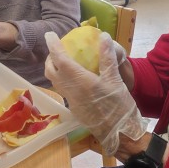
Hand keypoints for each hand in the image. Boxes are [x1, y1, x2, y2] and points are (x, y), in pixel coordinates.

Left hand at [44, 31, 145, 155]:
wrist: (119, 133)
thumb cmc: (119, 106)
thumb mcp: (115, 79)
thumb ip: (107, 57)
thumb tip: (104, 37)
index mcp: (80, 81)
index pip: (60, 60)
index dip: (53, 46)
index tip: (49, 35)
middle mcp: (71, 91)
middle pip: (51, 71)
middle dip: (50, 58)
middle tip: (58, 47)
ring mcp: (71, 101)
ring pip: (55, 81)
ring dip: (54, 69)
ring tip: (64, 59)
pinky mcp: (74, 108)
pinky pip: (62, 89)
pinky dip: (62, 78)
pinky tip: (74, 76)